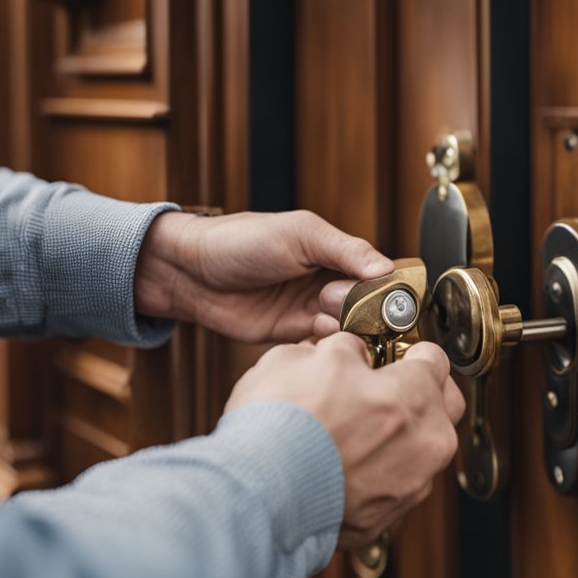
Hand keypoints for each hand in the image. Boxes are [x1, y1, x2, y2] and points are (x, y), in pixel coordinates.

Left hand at [135, 210, 394, 342]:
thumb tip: (386, 269)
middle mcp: (329, 281)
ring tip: (316, 312)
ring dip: (340, 326)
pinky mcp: (294, 333)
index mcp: (336, 252)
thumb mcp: (300, 234)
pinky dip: (324, 343)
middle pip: (368, 305)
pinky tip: (312, 332)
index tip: (382, 298)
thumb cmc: (241, 240)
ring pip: (348, 327)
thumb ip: (345, 250)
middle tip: (329, 297)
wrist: (191, 272)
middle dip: (357, 307)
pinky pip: (322, 343)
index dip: (385, 289)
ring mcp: (312, 308)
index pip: (379, 274)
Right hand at [226, 334, 464, 547]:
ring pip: (425, 450)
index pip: (435, 360)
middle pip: (445, 407)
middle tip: (387, 388)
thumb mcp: (296, 360)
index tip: (397, 357)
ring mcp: (408, 486)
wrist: (252, 499)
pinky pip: (398, 484)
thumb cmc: (271, 431)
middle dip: (423, 393)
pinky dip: (380, 472)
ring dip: (403, 436)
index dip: (412, 353)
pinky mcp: (386, 518)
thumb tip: (349, 352)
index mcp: (405, 398)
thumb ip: (338, 351)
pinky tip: (345, 464)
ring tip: (358, 431)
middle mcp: (421, 445)